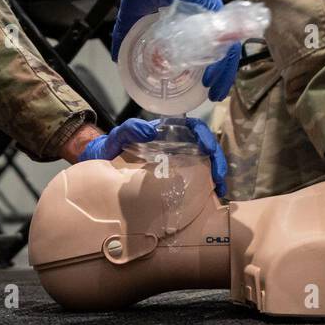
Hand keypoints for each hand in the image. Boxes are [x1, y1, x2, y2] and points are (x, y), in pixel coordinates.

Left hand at [76, 116, 228, 197]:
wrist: (104, 165)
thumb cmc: (113, 147)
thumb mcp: (119, 135)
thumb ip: (130, 129)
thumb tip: (151, 133)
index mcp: (168, 131)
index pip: (194, 127)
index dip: (206, 135)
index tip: (209, 148)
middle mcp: (177, 145)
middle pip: (205, 147)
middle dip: (217, 159)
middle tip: (219, 176)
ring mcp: (178, 161)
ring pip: (205, 163)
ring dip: (216, 174)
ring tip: (219, 189)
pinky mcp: (176, 177)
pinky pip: (196, 179)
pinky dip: (206, 187)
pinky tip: (211, 197)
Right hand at [111, 0, 240, 101]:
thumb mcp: (133, 19)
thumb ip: (125, 37)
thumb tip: (116, 57)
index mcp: (192, 18)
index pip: (209, 46)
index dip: (210, 66)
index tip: (205, 85)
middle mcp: (206, 16)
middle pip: (222, 50)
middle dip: (221, 74)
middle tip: (214, 93)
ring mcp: (212, 13)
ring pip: (227, 47)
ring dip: (223, 72)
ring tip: (214, 89)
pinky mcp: (214, 9)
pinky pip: (224, 39)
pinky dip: (221, 59)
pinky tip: (213, 74)